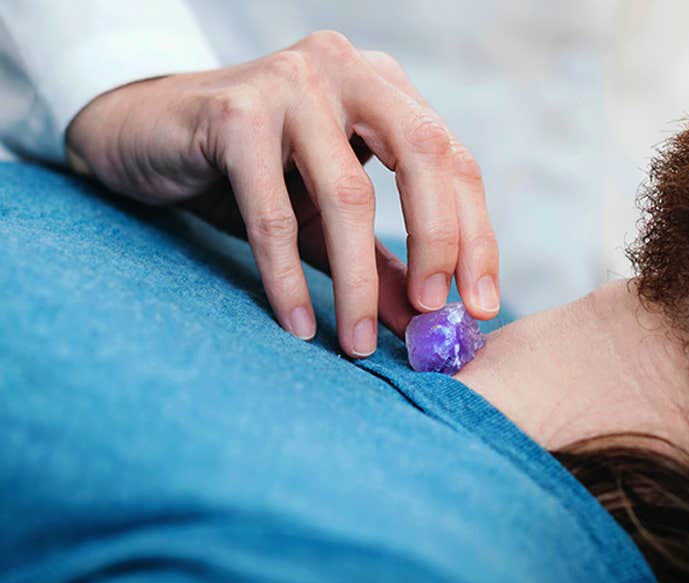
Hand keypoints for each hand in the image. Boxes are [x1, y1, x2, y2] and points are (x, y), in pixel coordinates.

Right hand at [65, 30, 499, 357]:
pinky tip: (300, 323)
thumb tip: (424, 323)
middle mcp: (347, 70)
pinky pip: (272, 211)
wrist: (142, 132)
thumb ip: (380, 262)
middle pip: (423, 156)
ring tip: (360, 341)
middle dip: (438, 242)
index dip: (475, 235)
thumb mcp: (325, 217)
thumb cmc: (249, 173)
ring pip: (347, 193)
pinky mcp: (233, 112)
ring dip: (358, 279)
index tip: (481, 307)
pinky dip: (286, 276)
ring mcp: (291, 83)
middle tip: (435, 313)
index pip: (454, 160)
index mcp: (385, 87)